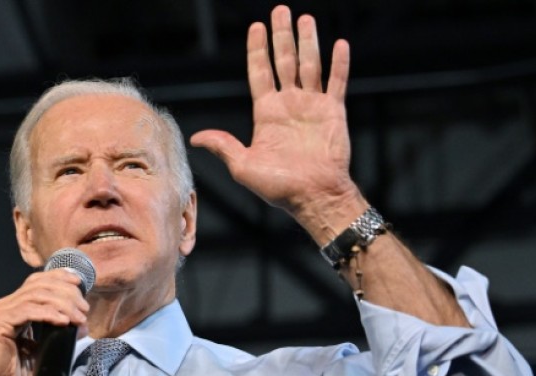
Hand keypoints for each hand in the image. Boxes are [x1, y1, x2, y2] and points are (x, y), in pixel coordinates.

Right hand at [0, 269, 88, 375]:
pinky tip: (63, 321)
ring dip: (62, 303)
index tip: (80, 285)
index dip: (60, 278)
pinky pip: (28, 311)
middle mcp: (6, 306)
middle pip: (40, 286)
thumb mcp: (44, 350)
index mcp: (15, 308)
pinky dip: (49, 314)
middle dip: (67, 293)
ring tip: (78, 316)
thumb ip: (60, 335)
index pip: (38, 282)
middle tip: (84, 309)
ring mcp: (1, 313)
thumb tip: (81, 325)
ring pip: (36, 295)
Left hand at [191, 5, 365, 241]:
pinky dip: (339, 63)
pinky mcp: (333, 112)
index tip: (255, 27)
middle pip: (284, 61)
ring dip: (308, 41)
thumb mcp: (243, 166)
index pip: (260, 73)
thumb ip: (223, 146)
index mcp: (266, 114)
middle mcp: (289, 105)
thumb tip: (196, 137)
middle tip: (280, 10)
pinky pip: (336, 82)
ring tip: (305, 18)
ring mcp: (312, 106)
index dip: (257, 50)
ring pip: (310, 65)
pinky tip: (339, 44)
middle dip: (281, 36)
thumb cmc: (278, 188)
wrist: (313, 197)